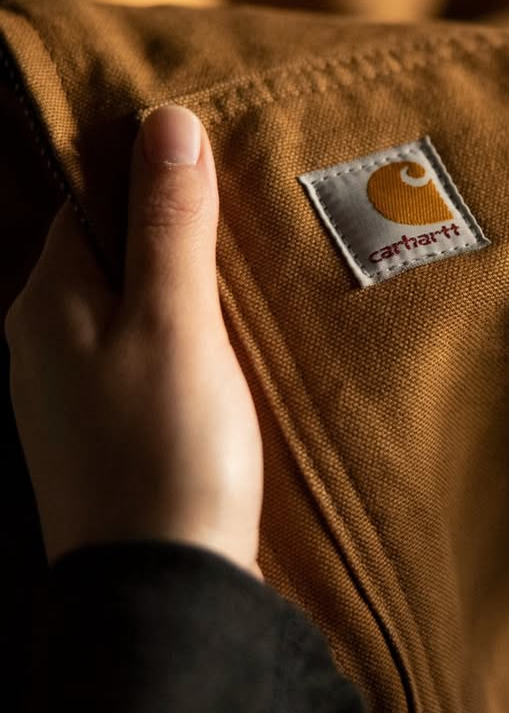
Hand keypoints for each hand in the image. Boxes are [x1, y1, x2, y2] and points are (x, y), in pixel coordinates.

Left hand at [5, 106, 262, 574]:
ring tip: (257, 269)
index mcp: (47, 302)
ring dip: (189, 284)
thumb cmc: (165, 448)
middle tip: (254, 209)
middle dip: (177, 228)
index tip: (220, 156)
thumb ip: (169, 225)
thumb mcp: (174, 322)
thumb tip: (165, 122)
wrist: (164, 589)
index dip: (150, 174)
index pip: (90, 202)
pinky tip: (238, 340)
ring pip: (137, 304)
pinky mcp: (117, 426)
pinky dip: (191, 333)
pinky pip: (151, 350)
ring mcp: (80, 390)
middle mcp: (47, 341)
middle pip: (115, 252)